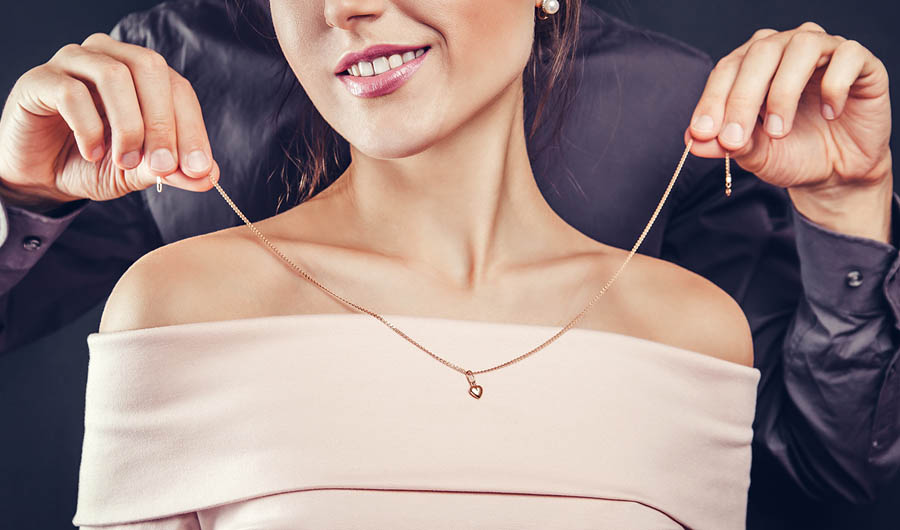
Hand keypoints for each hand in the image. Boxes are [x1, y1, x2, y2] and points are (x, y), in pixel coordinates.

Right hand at [0, 32, 219, 208]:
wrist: (41, 174)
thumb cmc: (93, 163)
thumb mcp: (138, 173)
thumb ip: (171, 170)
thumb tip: (209, 176)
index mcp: (142, 75)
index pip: (178, 89)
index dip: (193, 128)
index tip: (199, 168)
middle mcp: (111, 57)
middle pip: (150, 68)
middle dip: (164, 123)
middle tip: (164, 166)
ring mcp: (74, 62)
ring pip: (114, 76)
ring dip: (129, 126)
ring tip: (125, 161)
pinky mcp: (40, 79)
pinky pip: (71, 93)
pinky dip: (89, 129)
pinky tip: (92, 152)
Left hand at [684, 22, 891, 196]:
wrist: (836, 173)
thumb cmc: (791, 154)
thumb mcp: (753, 154)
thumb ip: (726, 144)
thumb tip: (693, 141)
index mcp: (753, 64)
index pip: (727, 69)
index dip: (712, 100)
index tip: (702, 133)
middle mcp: (787, 48)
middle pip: (760, 53)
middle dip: (741, 99)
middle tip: (734, 139)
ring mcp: (825, 51)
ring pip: (801, 47)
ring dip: (783, 92)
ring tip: (778, 132)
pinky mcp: (861, 62)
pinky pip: (847, 57)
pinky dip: (834, 86)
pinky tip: (830, 114)